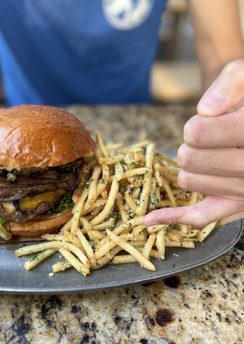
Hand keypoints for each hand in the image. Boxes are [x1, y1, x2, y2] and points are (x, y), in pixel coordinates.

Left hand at [145, 59, 243, 226]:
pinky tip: (150, 219)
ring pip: (188, 181)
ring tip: (214, 153)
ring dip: (190, 164)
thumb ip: (231, 82)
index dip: (195, 125)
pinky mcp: (236, 205)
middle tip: (209, 137)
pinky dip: (174, 217)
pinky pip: (202, 217)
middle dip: (190, 144)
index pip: (198, 134)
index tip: (207, 121)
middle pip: (188, 159)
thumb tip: (205, 110)